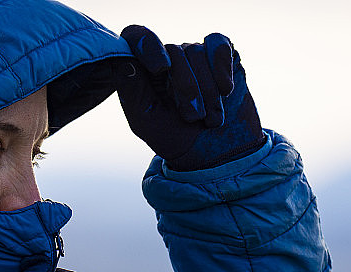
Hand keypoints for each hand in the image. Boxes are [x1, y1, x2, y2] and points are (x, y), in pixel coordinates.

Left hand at [115, 25, 264, 170]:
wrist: (217, 155)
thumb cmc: (177, 140)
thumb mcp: (147, 122)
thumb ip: (132, 92)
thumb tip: (124, 60)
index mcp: (144, 70)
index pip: (136, 36)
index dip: (146, 44)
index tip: (161, 68)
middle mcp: (168, 57)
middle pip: (174, 50)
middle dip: (187, 87)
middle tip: (193, 118)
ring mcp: (195, 55)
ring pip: (197, 52)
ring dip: (208, 90)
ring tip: (211, 119)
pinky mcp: (221, 57)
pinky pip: (218, 45)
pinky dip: (221, 67)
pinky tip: (225, 90)